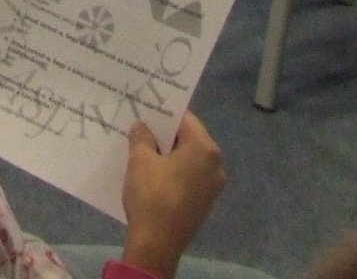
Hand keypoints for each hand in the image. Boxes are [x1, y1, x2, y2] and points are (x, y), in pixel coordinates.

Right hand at [119, 113, 226, 278]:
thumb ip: (142, 137)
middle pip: (190, 140)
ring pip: (190, 161)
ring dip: (170, 156)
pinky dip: (175, 174)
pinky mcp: (205, 204)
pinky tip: (155, 177)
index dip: (164, 115)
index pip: (186, 120)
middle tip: (143, 131)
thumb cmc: (152, 195)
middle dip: (166, 136)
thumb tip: (143, 127)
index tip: (147, 112)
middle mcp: (216, 166)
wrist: (157, 244)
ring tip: (145, 153)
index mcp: (205, 149)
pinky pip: (190, 179)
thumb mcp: (140, 160)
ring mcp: (213, 188)